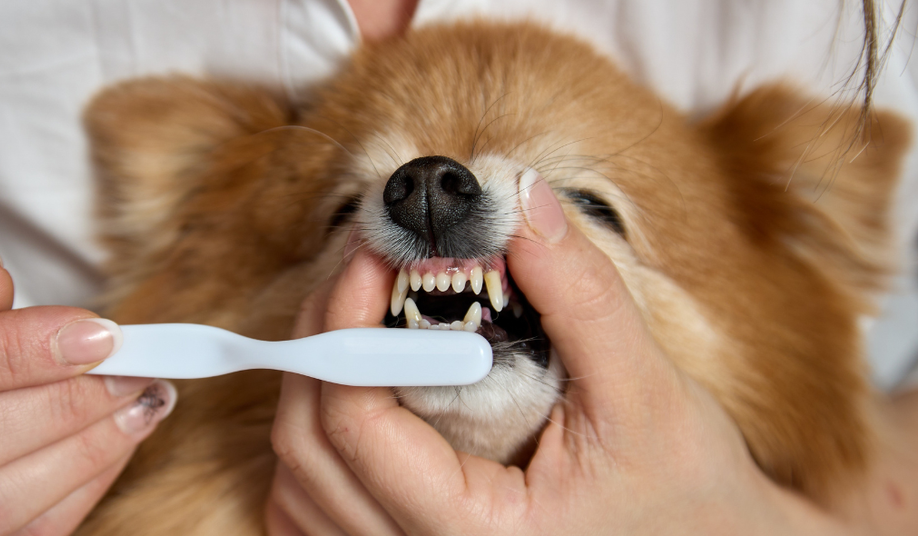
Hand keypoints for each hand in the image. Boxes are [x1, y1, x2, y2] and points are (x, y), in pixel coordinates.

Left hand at [265, 179, 849, 534]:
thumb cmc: (688, 492)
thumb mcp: (648, 391)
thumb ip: (581, 296)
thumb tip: (517, 196)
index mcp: (472, 533)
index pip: (353, 427)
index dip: (344, 323)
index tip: (374, 251)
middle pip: (305, 447)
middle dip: (320, 339)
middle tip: (362, 265)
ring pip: (297, 484)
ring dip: (312, 390)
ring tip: (359, 320)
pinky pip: (316, 513)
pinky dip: (319, 449)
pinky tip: (358, 396)